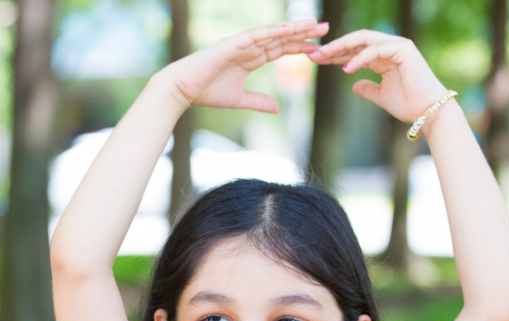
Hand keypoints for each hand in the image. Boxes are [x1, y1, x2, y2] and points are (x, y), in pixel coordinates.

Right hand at [161, 19, 328, 112]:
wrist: (183, 90)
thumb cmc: (206, 92)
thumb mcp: (239, 99)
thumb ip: (259, 102)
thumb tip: (278, 108)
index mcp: (251, 58)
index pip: (281, 49)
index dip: (299, 47)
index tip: (319, 47)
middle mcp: (249, 47)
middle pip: (282, 37)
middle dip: (303, 33)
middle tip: (326, 28)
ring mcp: (241, 44)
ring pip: (273, 33)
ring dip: (294, 28)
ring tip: (314, 24)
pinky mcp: (232, 45)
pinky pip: (255, 36)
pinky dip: (271, 31)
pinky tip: (287, 28)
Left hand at [308, 29, 449, 122]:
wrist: (428, 112)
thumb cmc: (408, 105)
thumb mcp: (381, 96)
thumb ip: (368, 89)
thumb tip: (353, 86)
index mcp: (384, 56)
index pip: (355, 49)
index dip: (335, 53)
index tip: (316, 59)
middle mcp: (391, 46)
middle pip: (356, 40)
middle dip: (334, 46)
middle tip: (314, 54)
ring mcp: (398, 46)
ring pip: (364, 40)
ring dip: (341, 47)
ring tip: (324, 56)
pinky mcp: (404, 50)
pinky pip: (376, 50)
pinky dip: (359, 58)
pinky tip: (345, 68)